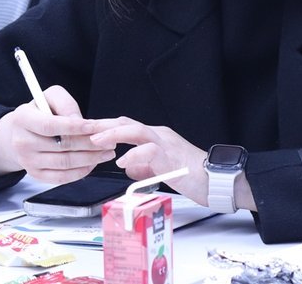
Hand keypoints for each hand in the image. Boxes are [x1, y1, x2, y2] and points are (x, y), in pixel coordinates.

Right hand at [0, 85, 114, 183]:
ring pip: (65, 163)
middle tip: (110, 139)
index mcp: (22, 118)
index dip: (74, 127)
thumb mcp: (49, 97)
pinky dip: (81, 171)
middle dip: (90, 143)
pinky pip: (62, 177)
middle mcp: (21, 142)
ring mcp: (27, 161)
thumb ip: (65, 103)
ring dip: (90, 158)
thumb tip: (80, 121)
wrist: (19, 132)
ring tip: (107, 151)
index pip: (50, 125)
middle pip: (61, 146)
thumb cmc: (39, 111)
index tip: (95, 126)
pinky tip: (93, 162)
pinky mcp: (35, 175)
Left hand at [89, 118, 254, 210]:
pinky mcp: (172, 157)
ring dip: (114, 134)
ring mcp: (166, 143)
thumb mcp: (161, 169)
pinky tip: (123, 161)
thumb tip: (128, 167)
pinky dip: (134, 155)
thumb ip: (144, 165)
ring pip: (136, 130)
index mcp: (156, 137)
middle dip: (103, 125)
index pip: (126, 126)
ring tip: (97, 141)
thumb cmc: (193, 176)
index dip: (105, 128)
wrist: (218, 180)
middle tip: (83, 129)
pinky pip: (150, 151)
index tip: (86, 130)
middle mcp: (159, 135)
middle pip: (126, 122)